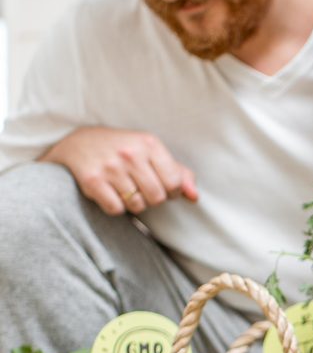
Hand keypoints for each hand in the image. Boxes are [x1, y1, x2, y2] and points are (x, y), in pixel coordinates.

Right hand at [41, 126, 198, 215]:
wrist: (78, 143)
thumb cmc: (123, 151)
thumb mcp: (152, 153)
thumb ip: (179, 174)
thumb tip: (194, 197)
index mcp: (149, 143)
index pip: (175, 183)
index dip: (171, 191)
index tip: (159, 184)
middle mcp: (130, 153)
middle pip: (158, 198)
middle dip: (152, 199)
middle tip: (139, 188)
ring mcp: (110, 166)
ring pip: (137, 206)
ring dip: (133, 203)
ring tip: (124, 188)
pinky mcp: (92, 180)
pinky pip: (116, 209)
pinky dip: (115, 207)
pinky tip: (109, 192)